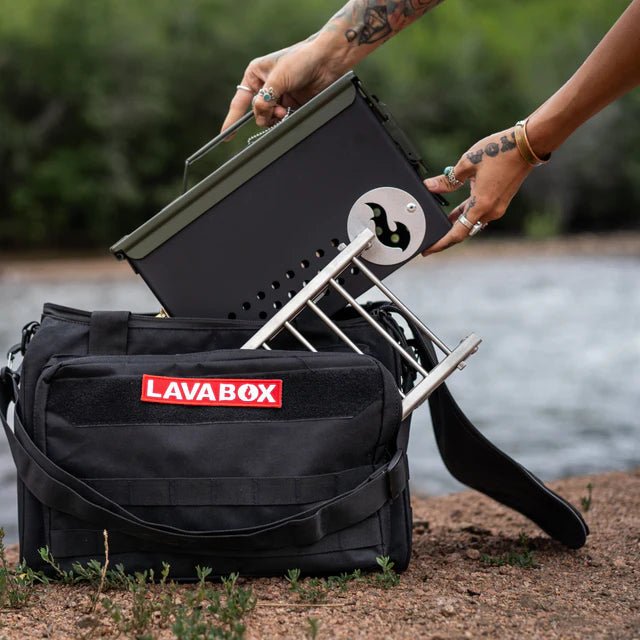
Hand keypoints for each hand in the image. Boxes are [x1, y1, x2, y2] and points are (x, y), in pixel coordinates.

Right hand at [220, 38, 344, 133]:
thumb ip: (265, 99)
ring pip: (270, 118)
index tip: (225, 135)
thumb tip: (259, 116)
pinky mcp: (292, 104)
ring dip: (276, 117)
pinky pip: (282, 120)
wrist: (328, 61)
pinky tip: (291, 112)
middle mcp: (265, 86)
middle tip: (277, 110)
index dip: (232, 119)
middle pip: (257, 112)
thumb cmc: (301, 60)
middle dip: (265, 114)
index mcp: (255, 74)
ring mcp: (279, 96)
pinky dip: (285, 120)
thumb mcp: (278, 78)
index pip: (239, 101)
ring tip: (285, 110)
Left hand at [422, 127, 533, 254]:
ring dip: (456, 224)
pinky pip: (479, 215)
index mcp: (482, 204)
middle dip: (446, 235)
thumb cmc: (500, 151)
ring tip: (439, 224)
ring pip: (472, 223)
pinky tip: (455, 212)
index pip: (458, 233)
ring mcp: (497, 208)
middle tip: (430, 238)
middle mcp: (491, 211)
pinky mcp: (500, 203)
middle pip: (464, 231)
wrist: (527, 145)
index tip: (428, 249)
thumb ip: (447, 179)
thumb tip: (430, 186)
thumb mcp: (468, 163)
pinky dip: (466, 215)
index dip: (441, 244)